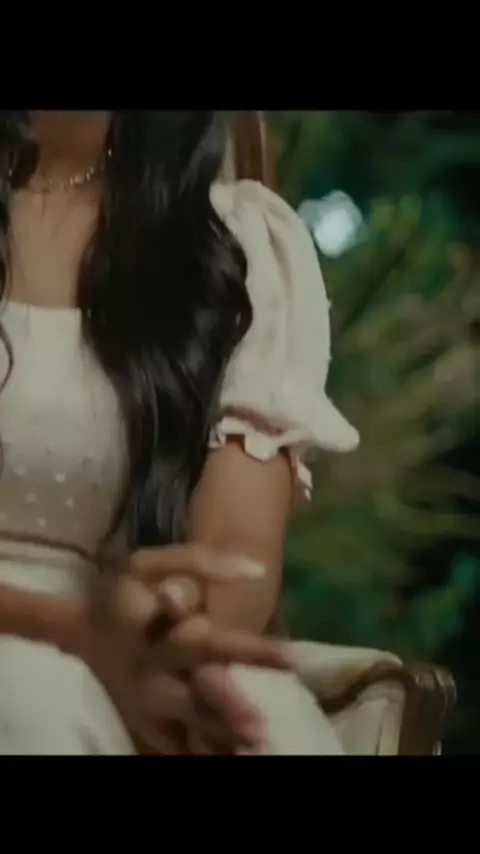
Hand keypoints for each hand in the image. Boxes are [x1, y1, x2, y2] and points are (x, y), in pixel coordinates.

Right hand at [127, 547, 278, 754]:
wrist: (77, 632)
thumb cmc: (120, 592)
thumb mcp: (147, 563)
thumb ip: (200, 561)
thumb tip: (255, 571)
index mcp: (157, 632)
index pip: (209, 641)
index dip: (250, 650)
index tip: (291, 658)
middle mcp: (153, 673)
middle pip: (198, 696)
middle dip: (232, 711)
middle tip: (265, 728)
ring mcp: (147, 704)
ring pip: (190, 727)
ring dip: (224, 737)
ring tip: (260, 745)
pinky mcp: (145, 723)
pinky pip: (177, 744)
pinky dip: (206, 749)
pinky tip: (235, 751)